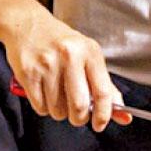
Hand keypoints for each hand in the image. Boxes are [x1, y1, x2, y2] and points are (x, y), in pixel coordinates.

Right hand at [3, 11, 124, 131]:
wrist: (28, 25)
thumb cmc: (62, 43)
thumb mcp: (88, 55)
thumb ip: (104, 84)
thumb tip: (123, 115)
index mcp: (90, 52)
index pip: (103, 91)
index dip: (104, 114)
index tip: (101, 124)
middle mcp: (70, 56)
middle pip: (80, 106)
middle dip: (79, 118)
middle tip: (77, 115)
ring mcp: (48, 65)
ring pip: (58, 110)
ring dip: (59, 111)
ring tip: (58, 95)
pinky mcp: (28, 74)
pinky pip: (40, 107)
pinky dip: (44, 107)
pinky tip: (44, 92)